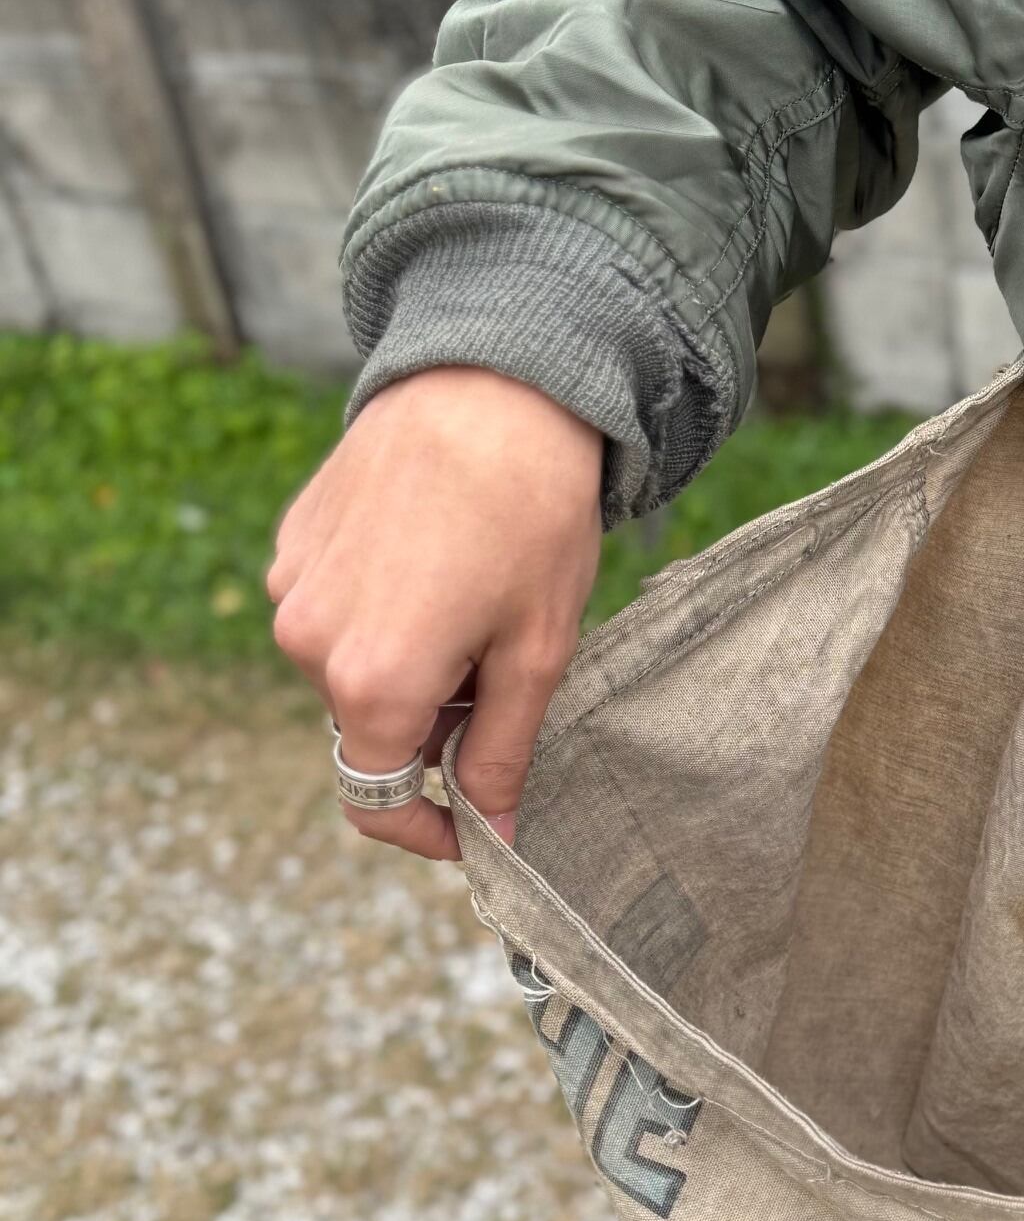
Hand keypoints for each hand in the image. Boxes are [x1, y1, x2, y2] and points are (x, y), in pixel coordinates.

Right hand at [267, 367, 602, 859]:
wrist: (494, 386)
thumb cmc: (531, 520)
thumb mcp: (537, 652)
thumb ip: (502, 753)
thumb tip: (495, 834)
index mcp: (371, 682)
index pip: (376, 801)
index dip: (428, 832)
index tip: (475, 830)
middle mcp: (307, 640)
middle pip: (369, 730)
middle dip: (434, 728)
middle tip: (502, 671)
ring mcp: (290, 587)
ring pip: (350, 671)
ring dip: (408, 667)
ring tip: (475, 602)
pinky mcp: (290, 543)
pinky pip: (335, 612)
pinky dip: (384, 614)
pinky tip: (439, 561)